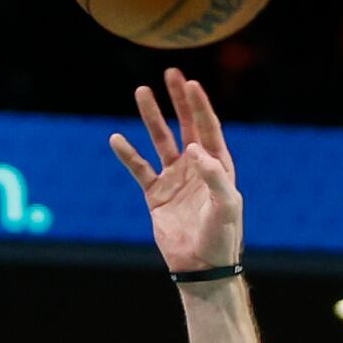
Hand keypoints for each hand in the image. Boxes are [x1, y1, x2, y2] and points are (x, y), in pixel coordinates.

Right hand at [109, 67, 243, 275]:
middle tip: (170, 74)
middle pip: (186, 126)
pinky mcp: (156, 195)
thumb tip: (194, 148)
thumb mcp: (225, 205)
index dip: (199, 105)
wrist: (202, 268)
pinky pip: (140, 169)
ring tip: (141, 92)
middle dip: (178, 100)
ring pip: (161, 141)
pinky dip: (128, 154)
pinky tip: (116, 138)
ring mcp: (175, 179)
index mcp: (218, 166)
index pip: (208, 128)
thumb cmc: (221, 237)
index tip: (190, 83)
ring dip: (151, 118)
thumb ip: (213, 175)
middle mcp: (197, 168)